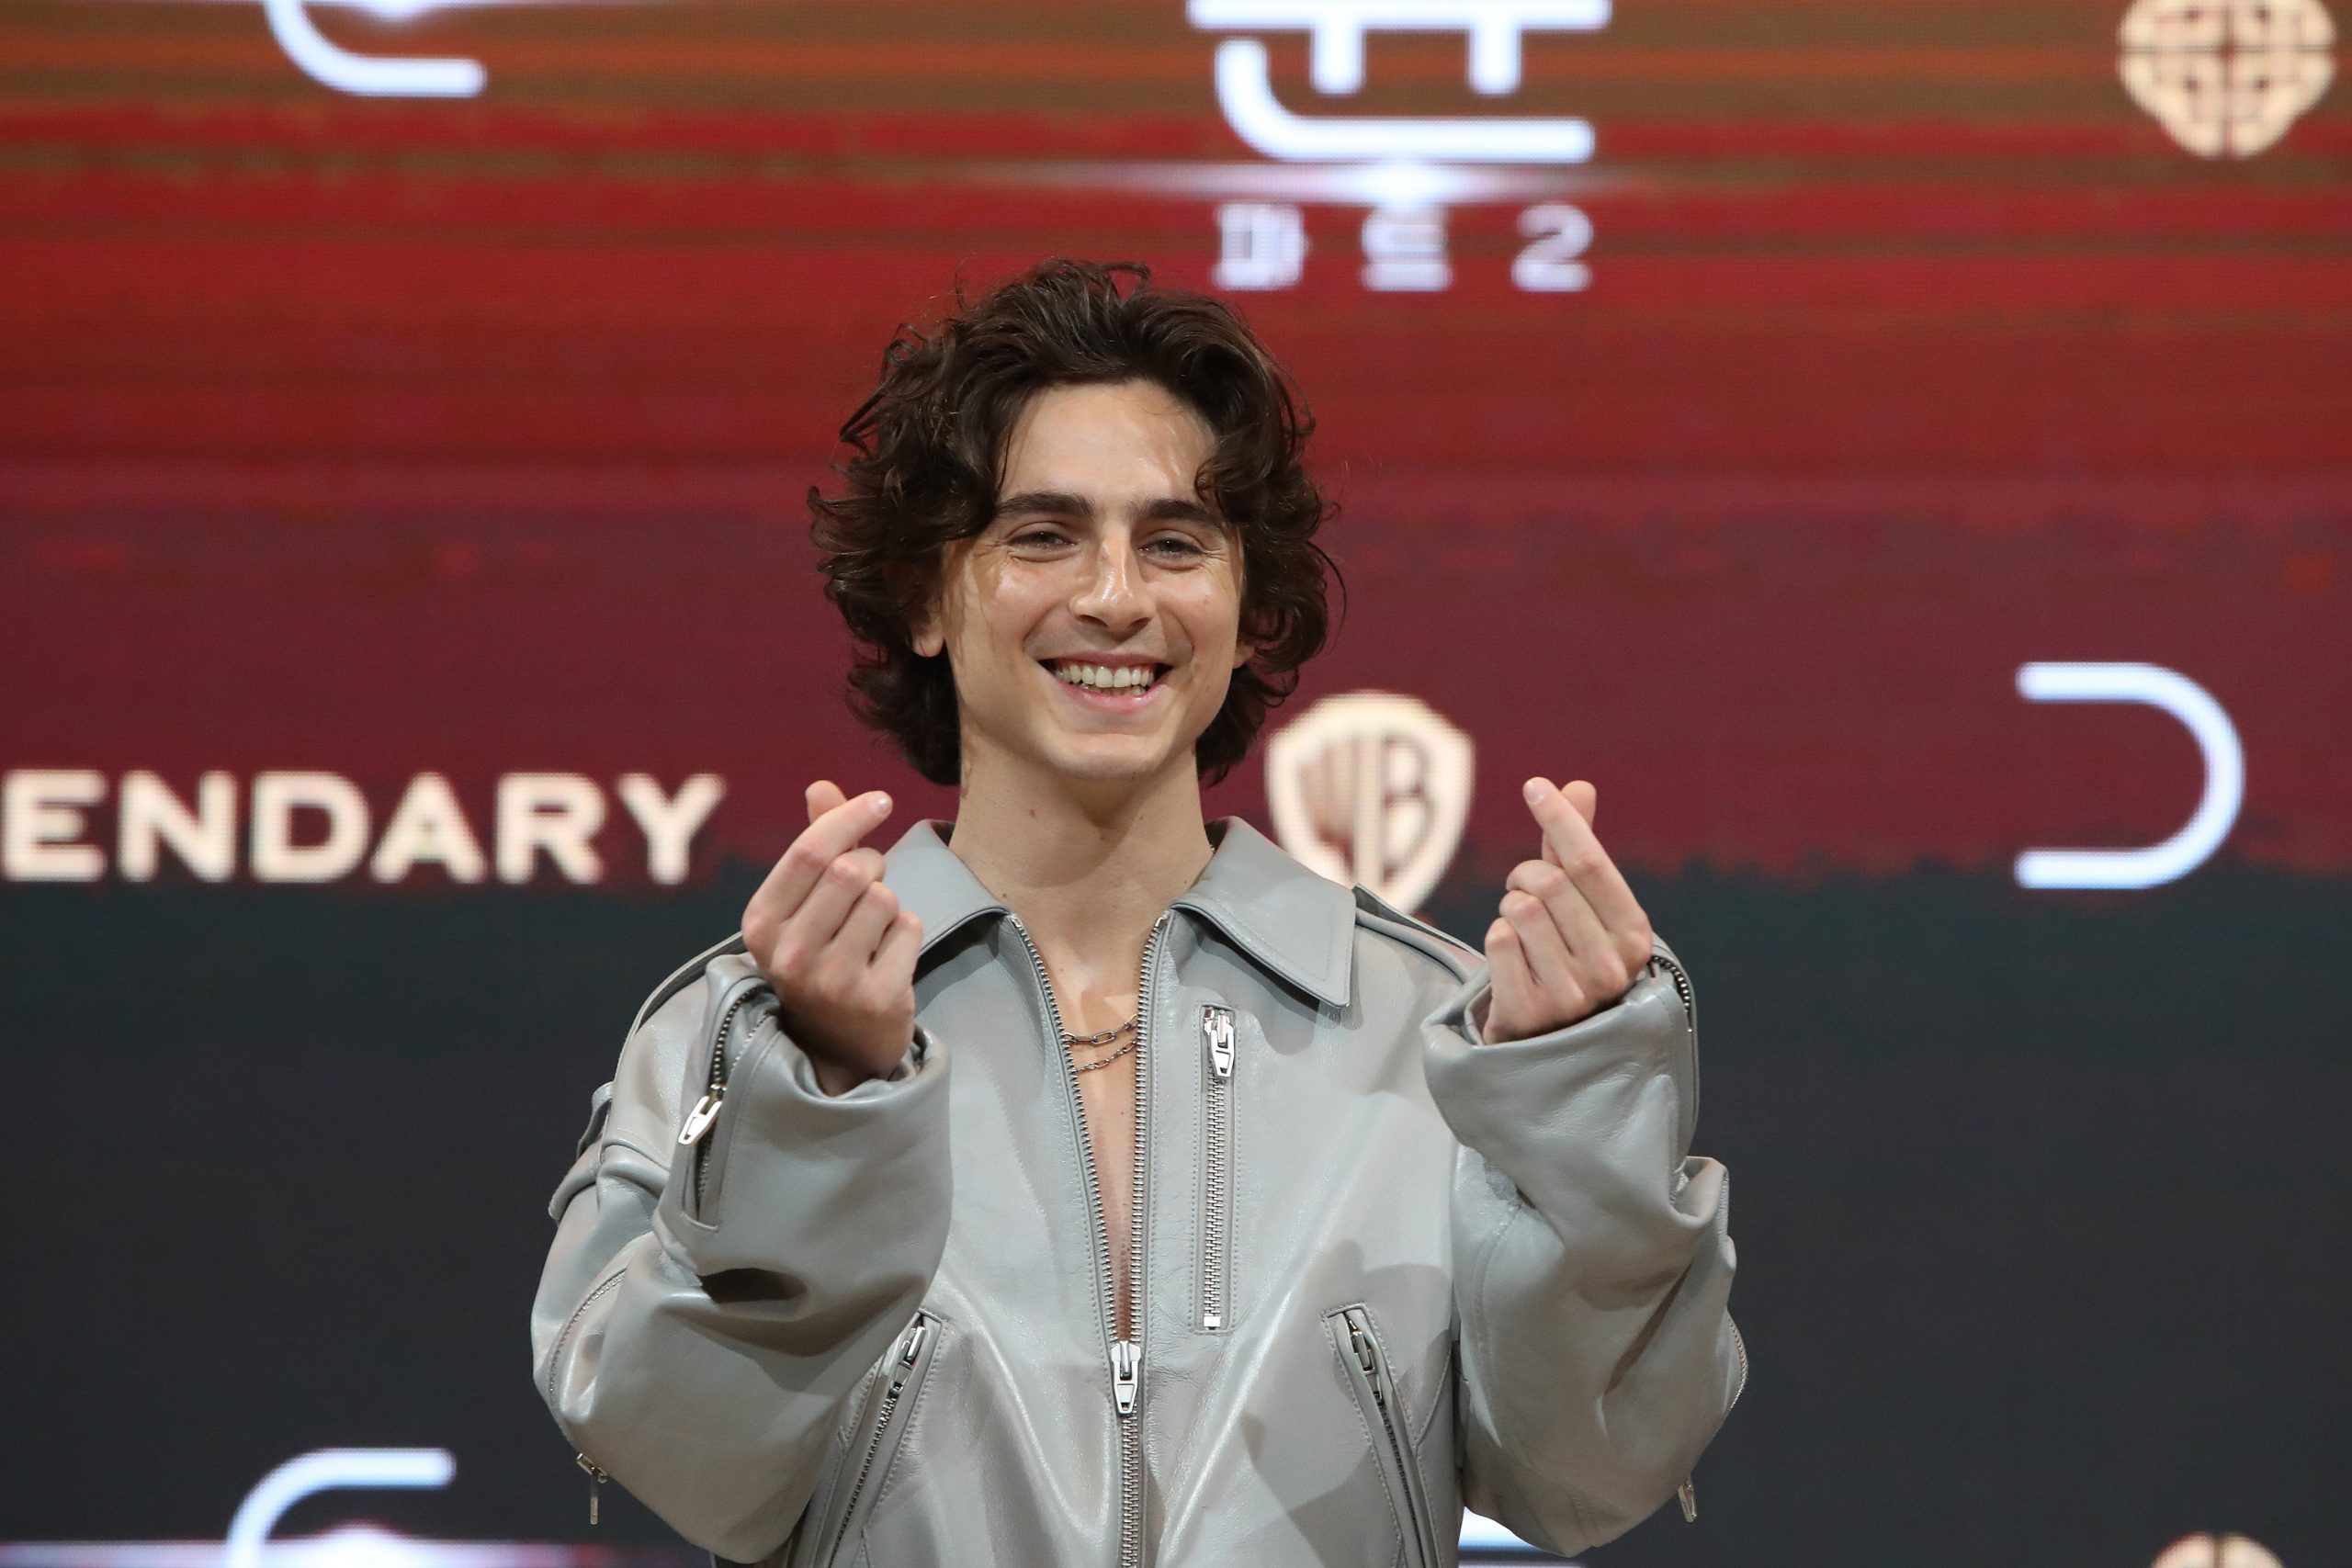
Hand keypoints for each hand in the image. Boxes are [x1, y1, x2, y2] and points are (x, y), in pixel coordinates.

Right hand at [740, 781, 923, 1092]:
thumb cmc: (821, 955)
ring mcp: (831, 981)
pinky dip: (907, 933)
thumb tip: (822, 786)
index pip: (809, 851)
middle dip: (874, 864)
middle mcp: (789, 955)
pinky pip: (910, 929)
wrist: (837, 1044)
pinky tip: (887, 958)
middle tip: (870, 886)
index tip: (882, 800)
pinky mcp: (875, 999)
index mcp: (761, 923)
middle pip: (852, 870)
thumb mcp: (804, 904)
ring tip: (872, 930)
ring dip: (890, 903)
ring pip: (885, 898)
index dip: (849, 817)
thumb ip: (817, 843)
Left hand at [1480, 777, 1654, 1043]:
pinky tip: (1512, 960)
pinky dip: (1496, 938)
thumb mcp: (1584, 905)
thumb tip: (1579, 785)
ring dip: (1509, 908)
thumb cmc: (1569, 956)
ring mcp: (1572, 994)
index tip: (1535, 785)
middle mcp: (1611, 967)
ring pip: (1519, 909)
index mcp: (1634, 935)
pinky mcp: (1531, 1011)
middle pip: (1547, 883)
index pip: (1590, 863)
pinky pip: (1498, 940)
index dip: (1560, 820)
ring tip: (1522, 929)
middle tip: (1522, 890)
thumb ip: (1578, 848)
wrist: (1549, 1039)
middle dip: (1524, 875)